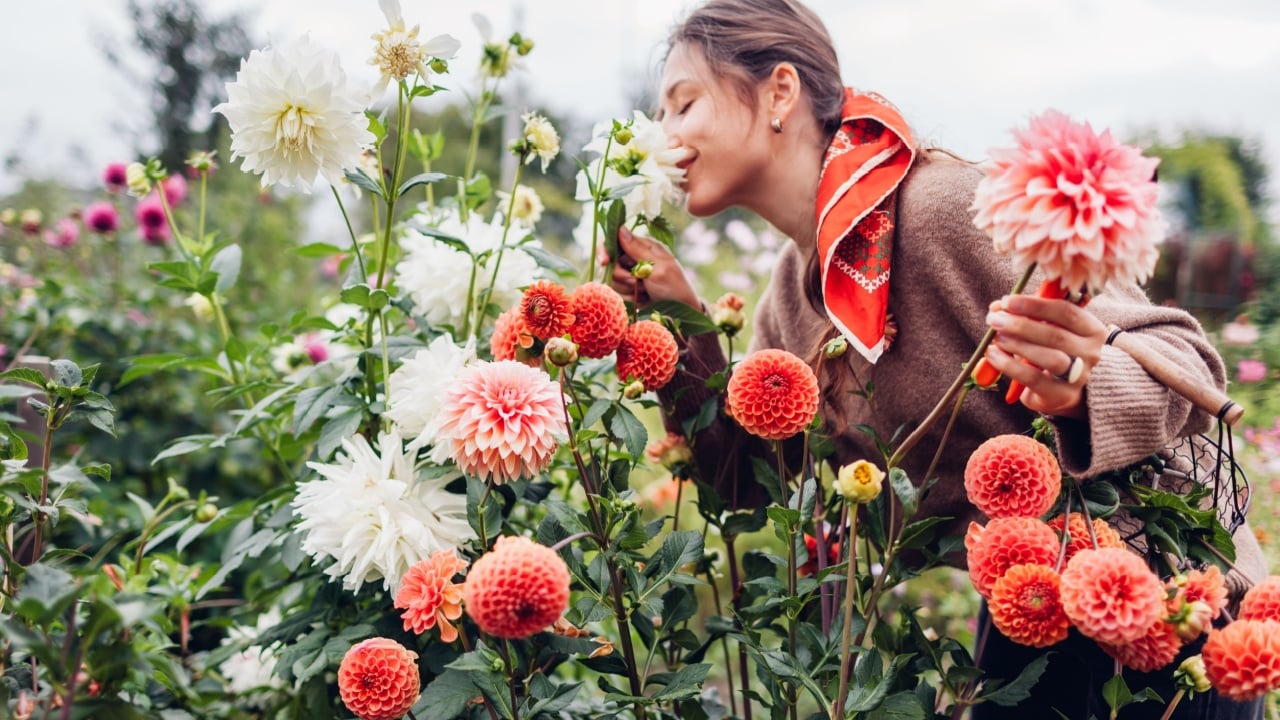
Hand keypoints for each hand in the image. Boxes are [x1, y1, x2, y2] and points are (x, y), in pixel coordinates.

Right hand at [607, 226, 700, 308]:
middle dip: (621, 275)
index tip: (605, 262)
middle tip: (636, 281)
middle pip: (610, 263)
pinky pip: (616, 292)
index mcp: (643, 246)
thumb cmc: (674, 287)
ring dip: (626, 288)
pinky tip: (642, 298)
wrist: (679, 313)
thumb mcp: (658, 267)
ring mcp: (630, 274)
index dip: (605, 250)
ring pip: (612, 279)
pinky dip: (628, 297)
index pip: (614, 240)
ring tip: (645, 291)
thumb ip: (637, 249)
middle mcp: (634, 258)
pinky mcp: (628, 289)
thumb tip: (621, 228)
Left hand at [983, 294, 1108, 418]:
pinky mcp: (1062, 394)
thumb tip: (997, 307)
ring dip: (1018, 345)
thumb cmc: (1052, 351)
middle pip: (1056, 335)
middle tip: (995, 319)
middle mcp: (1091, 353)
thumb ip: (1025, 315)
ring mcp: (1080, 376)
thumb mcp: (1045, 329)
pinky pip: (1033, 378)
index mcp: (1092, 329)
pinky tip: (993, 355)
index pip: (1066, 312)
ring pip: (1050, 358)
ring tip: (996, 338)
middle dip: (1021, 325)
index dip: (1035, 305)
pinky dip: (1009, 365)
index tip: (1008, 301)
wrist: (1063, 389)